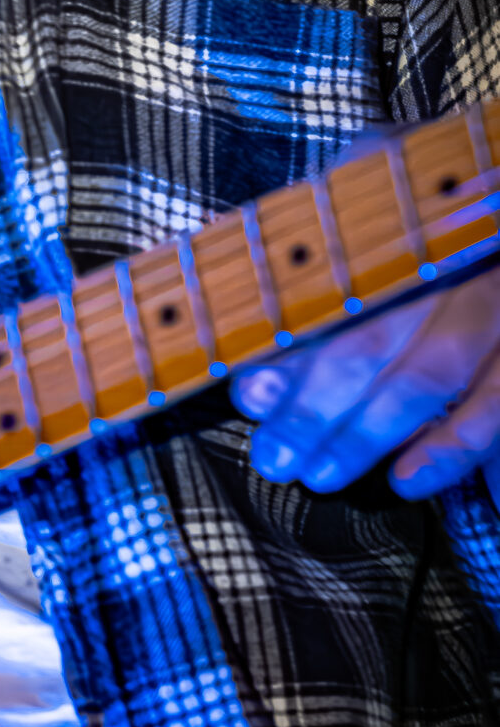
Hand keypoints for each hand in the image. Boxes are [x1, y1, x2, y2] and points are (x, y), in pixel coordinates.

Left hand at [233, 262, 499, 501]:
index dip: (288, 348)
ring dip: (368, 432)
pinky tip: (407, 480)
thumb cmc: (442, 270)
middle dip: (314, 406)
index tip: (250, 393)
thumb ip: (334, 309)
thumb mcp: (390, 271)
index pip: (333, 295)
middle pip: (370, 340)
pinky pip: (494, 405)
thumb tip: (263, 376)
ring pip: (425, 377)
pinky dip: (450, 448)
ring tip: (321, 474)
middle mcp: (447, 272)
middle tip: (275, 455)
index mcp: (400, 245)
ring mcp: (494, 313)